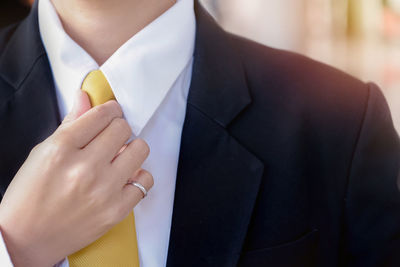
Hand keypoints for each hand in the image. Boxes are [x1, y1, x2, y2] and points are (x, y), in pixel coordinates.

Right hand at [0, 91, 152, 266]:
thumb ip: (69, 124)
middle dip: (118, 128)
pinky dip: (138, 177)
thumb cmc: (30, 196)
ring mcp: (103, 190)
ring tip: (120, 157)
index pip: (101, 114)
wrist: (26, 239)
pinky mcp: (116, 210)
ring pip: (140, 149)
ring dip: (132, 149)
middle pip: (123, 128)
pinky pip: (145, 181)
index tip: (111, 113)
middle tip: (112, 138)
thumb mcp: (42, 153)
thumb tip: (85, 97)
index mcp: (61, 149)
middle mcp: (84, 168)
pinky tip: (124, 178)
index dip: (109, 109)